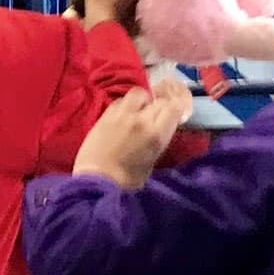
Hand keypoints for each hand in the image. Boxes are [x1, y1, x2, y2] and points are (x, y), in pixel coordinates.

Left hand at [73, 77, 190, 189]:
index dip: (177, 106)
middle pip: (159, 100)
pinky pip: (120, 100)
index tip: (174, 112)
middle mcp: (142, 120)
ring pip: (139, 93)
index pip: (174, 107)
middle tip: (157, 114)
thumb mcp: (152, 161)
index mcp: (157, 135)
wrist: (96, 181)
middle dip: (161, 106)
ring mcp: (122, 115)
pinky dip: (125, 104)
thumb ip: (158, 139)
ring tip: (139, 110)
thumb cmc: (127, 180)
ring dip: (143, 100)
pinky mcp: (105, 115)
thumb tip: (160, 126)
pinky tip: (123, 114)